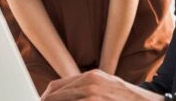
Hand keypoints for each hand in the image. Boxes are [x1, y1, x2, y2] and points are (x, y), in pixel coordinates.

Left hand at [41, 70, 163, 100]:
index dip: (47, 97)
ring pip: (60, 99)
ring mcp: (92, 93)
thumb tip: (67, 95)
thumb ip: (87, 89)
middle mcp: (89, 82)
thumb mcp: (107, 86)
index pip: (57, 86)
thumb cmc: (128, 98)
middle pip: (54, 94)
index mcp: (91, 76)